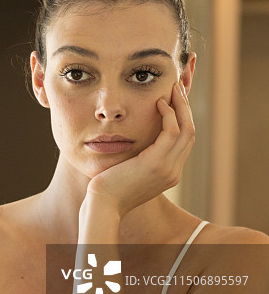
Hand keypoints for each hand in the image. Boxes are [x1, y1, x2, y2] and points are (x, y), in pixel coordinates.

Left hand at [85, 82, 193, 217]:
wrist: (103, 205)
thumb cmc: (107, 188)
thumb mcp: (127, 172)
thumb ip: (137, 160)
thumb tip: (132, 144)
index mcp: (168, 173)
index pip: (183, 142)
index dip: (182, 119)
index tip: (174, 101)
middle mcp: (173, 171)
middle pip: (190, 133)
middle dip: (185, 109)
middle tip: (178, 89)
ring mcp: (168, 168)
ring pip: (186, 129)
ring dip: (181, 106)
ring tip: (173, 88)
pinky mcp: (156, 163)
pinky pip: (171, 131)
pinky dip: (168, 114)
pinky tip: (159, 102)